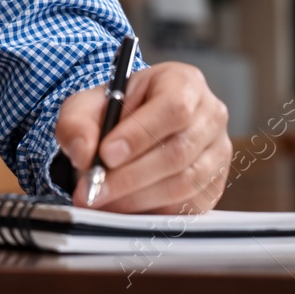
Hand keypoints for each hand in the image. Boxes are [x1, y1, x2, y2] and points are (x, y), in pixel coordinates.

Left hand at [54, 61, 230, 213]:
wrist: (128, 130)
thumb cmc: (110, 112)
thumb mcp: (85, 106)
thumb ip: (77, 125)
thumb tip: (85, 154)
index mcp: (183, 82)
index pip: (173, 108)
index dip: (140, 135)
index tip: (106, 155)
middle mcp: (210, 115)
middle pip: (179, 151)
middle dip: (130, 176)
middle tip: (94, 188)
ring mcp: (217, 153)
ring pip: (185, 183)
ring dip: (138, 198)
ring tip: (103, 200)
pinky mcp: (214, 185)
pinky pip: (189, 206)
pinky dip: (153, 211)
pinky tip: (124, 208)